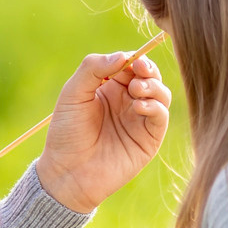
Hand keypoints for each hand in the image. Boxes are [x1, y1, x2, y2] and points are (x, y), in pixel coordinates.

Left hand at [34, 49, 171, 212]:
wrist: (68, 171)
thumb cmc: (67, 132)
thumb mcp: (73, 94)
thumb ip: (92, 69)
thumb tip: (123, 55)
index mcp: (109, 87)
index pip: (130, 65)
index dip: (133, 59)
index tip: (128, 60)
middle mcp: (127, 101)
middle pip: (150, 76)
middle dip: (147, 70)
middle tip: (138, 70)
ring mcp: (140, 119)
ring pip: (161, 94)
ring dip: (153, 86)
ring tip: (137, 90)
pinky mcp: (149, 139)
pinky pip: (161, 117)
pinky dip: (155, 107)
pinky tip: (140, 106)